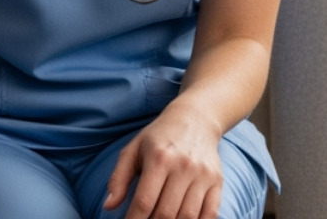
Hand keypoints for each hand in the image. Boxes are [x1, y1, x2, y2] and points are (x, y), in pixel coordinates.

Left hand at [104, 100, 224, 218]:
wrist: (196, 118)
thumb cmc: (159, 137)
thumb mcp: (134, 149)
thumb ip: (119, 178)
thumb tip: (108, 206)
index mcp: (159, 158)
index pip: (144, 202)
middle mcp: (183, 166)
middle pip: (166, 213)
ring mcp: (203, 175)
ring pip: (187, 217)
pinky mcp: (217, 181)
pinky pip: (210, 214)